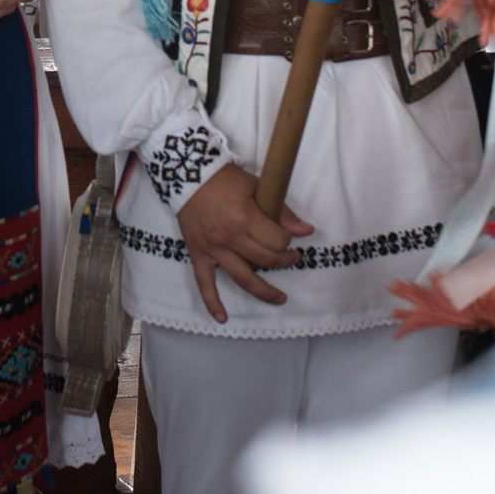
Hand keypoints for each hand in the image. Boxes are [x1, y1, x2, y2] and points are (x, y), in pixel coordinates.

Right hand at [173, 164, 314, 322]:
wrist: (188, 175)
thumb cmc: (224, 179)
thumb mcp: (257, 186)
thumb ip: (282, 211)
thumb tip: (305, 231)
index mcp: (245, 218)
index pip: (277, 241)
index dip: (287, 241)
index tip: (289, 237)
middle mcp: (229, 237)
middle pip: (266, 260)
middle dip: (284, 261)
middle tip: (292, 259)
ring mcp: (213, 248)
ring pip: (242, 278)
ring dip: (263, 291)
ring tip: (280, 298)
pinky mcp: (198, 254)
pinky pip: (204, 284)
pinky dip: (212, 303)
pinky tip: (222, 318)